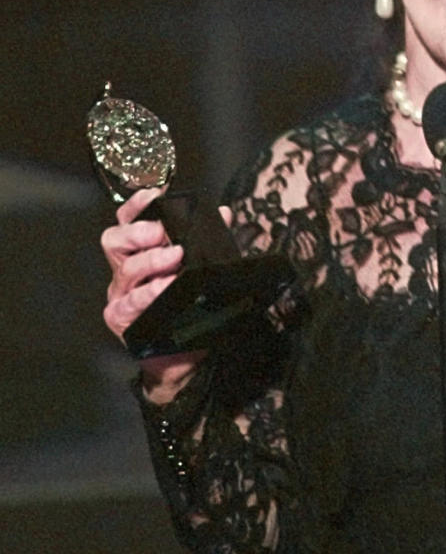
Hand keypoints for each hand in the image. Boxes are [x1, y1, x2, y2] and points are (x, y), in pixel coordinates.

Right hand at [100, 189, 231, 391]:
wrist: (184, 358)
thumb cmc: (189, 310)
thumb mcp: (202, 271)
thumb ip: (210, 241)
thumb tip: (223, 214)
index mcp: (140, 254)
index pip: (128, 222)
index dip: (137, 206)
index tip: (154, 195)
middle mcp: (125, 272)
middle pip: (115, 240)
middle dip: (138, 231)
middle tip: (162, 232)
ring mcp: (121, 296)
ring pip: (125, 269)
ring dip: (151, 260)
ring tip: (174, 257)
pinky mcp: (122, 320)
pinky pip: (131, 302)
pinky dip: (149, 293)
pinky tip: (166, 287)